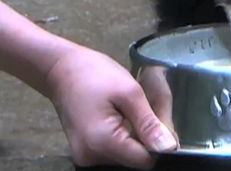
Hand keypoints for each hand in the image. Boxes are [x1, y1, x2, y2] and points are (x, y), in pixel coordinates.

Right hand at [44, 44, 178, 167]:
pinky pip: (113, 150)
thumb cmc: (95, 75)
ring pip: (125, 154)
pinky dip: (122, 135)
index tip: (158, 118)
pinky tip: (120, 116)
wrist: (61, 70)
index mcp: (102, 144)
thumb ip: (149, 123)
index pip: (144, 160)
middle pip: (134, 158)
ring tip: (129, 109)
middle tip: (144, 107)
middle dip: (146, 136)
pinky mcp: (84, 151)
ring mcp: (85, 156)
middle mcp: (91, 158)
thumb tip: (169, 148)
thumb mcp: (129, 93)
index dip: (157, 142)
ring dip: (135, 135)